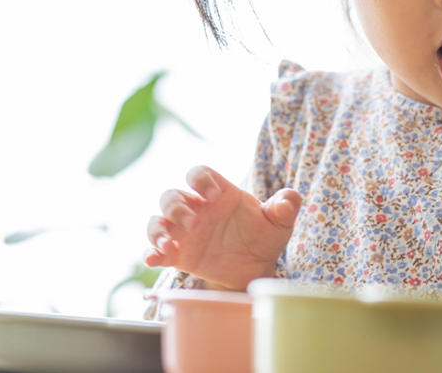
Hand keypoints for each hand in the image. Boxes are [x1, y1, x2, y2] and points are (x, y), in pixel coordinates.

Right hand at [144, 165, 301, 291]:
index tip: (214, 195)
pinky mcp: (178, 254)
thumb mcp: (278, 222)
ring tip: (168, 244)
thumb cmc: (264, 237)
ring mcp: (184, 232)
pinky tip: (153, 259)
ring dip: (158, 230)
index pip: (199, 173)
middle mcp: (196, 208)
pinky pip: (155, 250)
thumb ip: (284, 207)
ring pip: (158, 221)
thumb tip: (290, 198)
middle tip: (193, 223)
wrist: (255, 267)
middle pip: (171, 196)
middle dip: (176, 207)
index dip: (201, 180)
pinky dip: (150, 252)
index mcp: (218, 193)